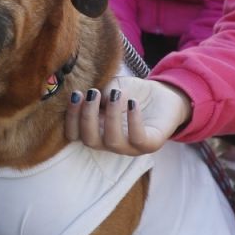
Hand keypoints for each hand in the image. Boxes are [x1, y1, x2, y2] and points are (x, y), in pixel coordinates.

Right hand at [64, 77, 190, 155]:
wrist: (162, 94)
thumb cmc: (132, 92)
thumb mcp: (113, 87)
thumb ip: (102, 93)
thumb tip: (95, 98)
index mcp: (96, 129)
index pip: (74, 134)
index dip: (71, 118)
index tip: (77, 94)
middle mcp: (110, 142)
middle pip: (90, 141)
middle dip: (87, 117)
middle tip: (92, 93)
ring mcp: (130, 146)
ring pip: (112, 142)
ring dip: (110, 117)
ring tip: (116, 94)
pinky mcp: (150, 144)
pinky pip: (138, 139)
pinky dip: (133, 120)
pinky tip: (133, 102)